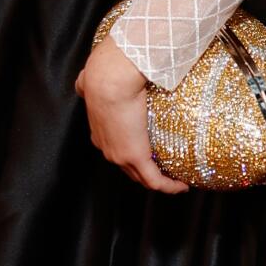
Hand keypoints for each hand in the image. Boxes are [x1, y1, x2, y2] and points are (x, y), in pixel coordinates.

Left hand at [74, 36, 184, 194]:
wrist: (109, 81)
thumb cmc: (104, 78)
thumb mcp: (90, 84)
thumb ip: (86, 87)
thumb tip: (83, 82)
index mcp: (99, 135)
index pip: (116, 152)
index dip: (128, 157)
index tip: (145, 153)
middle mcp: (108, 150)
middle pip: (129, 170)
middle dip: (145, 173)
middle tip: (166, 171)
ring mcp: (120, 156)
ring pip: (142, 178)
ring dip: (159, 182)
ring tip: (177, 182)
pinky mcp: (136, 156)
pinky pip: (155, 180)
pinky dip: (169, 186)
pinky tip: (182, 186)